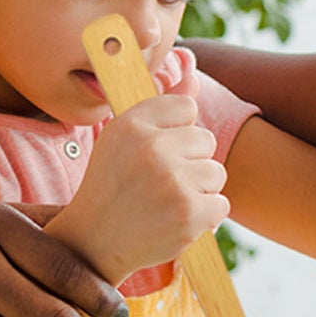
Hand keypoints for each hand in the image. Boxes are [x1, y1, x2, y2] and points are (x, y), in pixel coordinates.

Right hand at [45, 94, 228, 285]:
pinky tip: (174, 219)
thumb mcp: (123, 138)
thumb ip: (160, 107)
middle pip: (206, 141)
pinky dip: (204, 216)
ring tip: (166, 201)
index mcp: (132, 123)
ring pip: (217, 173)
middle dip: (190, 162)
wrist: (93, 241)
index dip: (177, 132)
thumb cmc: (111, 184)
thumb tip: (194, 76)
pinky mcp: (189, 213)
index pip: (187, 108)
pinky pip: (221, 204)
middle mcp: (152, 147)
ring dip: (199, 190)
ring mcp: (172, 181)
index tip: (156, 152)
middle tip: (159, 182)